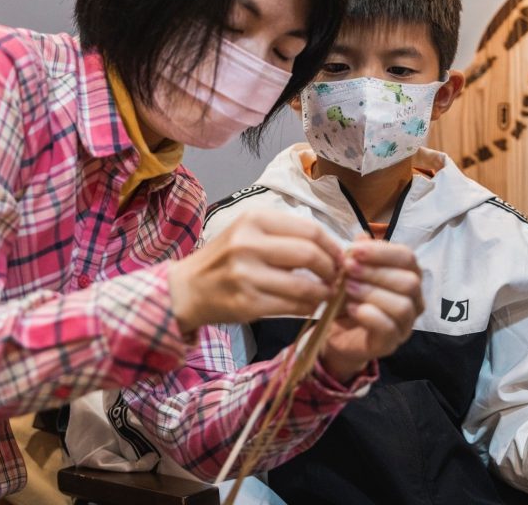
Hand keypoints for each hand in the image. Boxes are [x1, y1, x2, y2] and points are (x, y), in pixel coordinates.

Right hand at [168, 209, 342, 333]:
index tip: (341, 256)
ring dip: (323, 292)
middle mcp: (249, 243)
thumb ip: (284, 235)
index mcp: (254, 219)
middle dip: (332, 268)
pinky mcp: (247, 303)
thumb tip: (331, 247)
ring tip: (327, 293)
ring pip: (304, 285)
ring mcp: (246, 275)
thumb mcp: (248, 232)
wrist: (186, 289)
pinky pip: (291, 306)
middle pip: (309, 254)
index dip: (332, 245)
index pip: (309, 229)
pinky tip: (310, 305)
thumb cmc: (223, 259)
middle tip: (337, 277)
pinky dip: (308, 307)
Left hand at [319, 237, 423, 382]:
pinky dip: (369, 316)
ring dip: (372, 293)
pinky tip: (351, 308)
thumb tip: (362, 236)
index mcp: (409, 276)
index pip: (408, 258)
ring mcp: (405, 325)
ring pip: (403, 306)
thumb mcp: (350, 272)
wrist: (337, 332)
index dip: (383, 252)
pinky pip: (389, 329)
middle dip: (376, 272)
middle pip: (409, 282)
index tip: (356, 250)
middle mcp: (414, 300)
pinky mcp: (391, 344)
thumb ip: (358, 255)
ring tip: (347, 288)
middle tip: (348, 268)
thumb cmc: (349, 297)